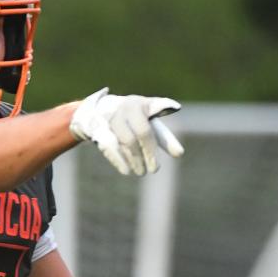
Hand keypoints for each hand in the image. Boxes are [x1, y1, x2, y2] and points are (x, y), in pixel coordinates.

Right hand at [69, 87, 183, 175]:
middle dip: (149, 152)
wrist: (99, 112)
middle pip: (143, 132)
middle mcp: (127, 108)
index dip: (166, 137)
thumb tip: (179, 154)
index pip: (157, 122)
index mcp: (142, 104)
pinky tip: (127, 171)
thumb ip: (163, 139)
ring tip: (141, 172)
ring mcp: (112, 117)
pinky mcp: (99, 129)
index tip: (178, 152)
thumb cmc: (132, 121)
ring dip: (136, 159)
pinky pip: (110, 146)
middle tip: (154, 169)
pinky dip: (119, 160)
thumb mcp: (148, 125)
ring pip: (127, 140)